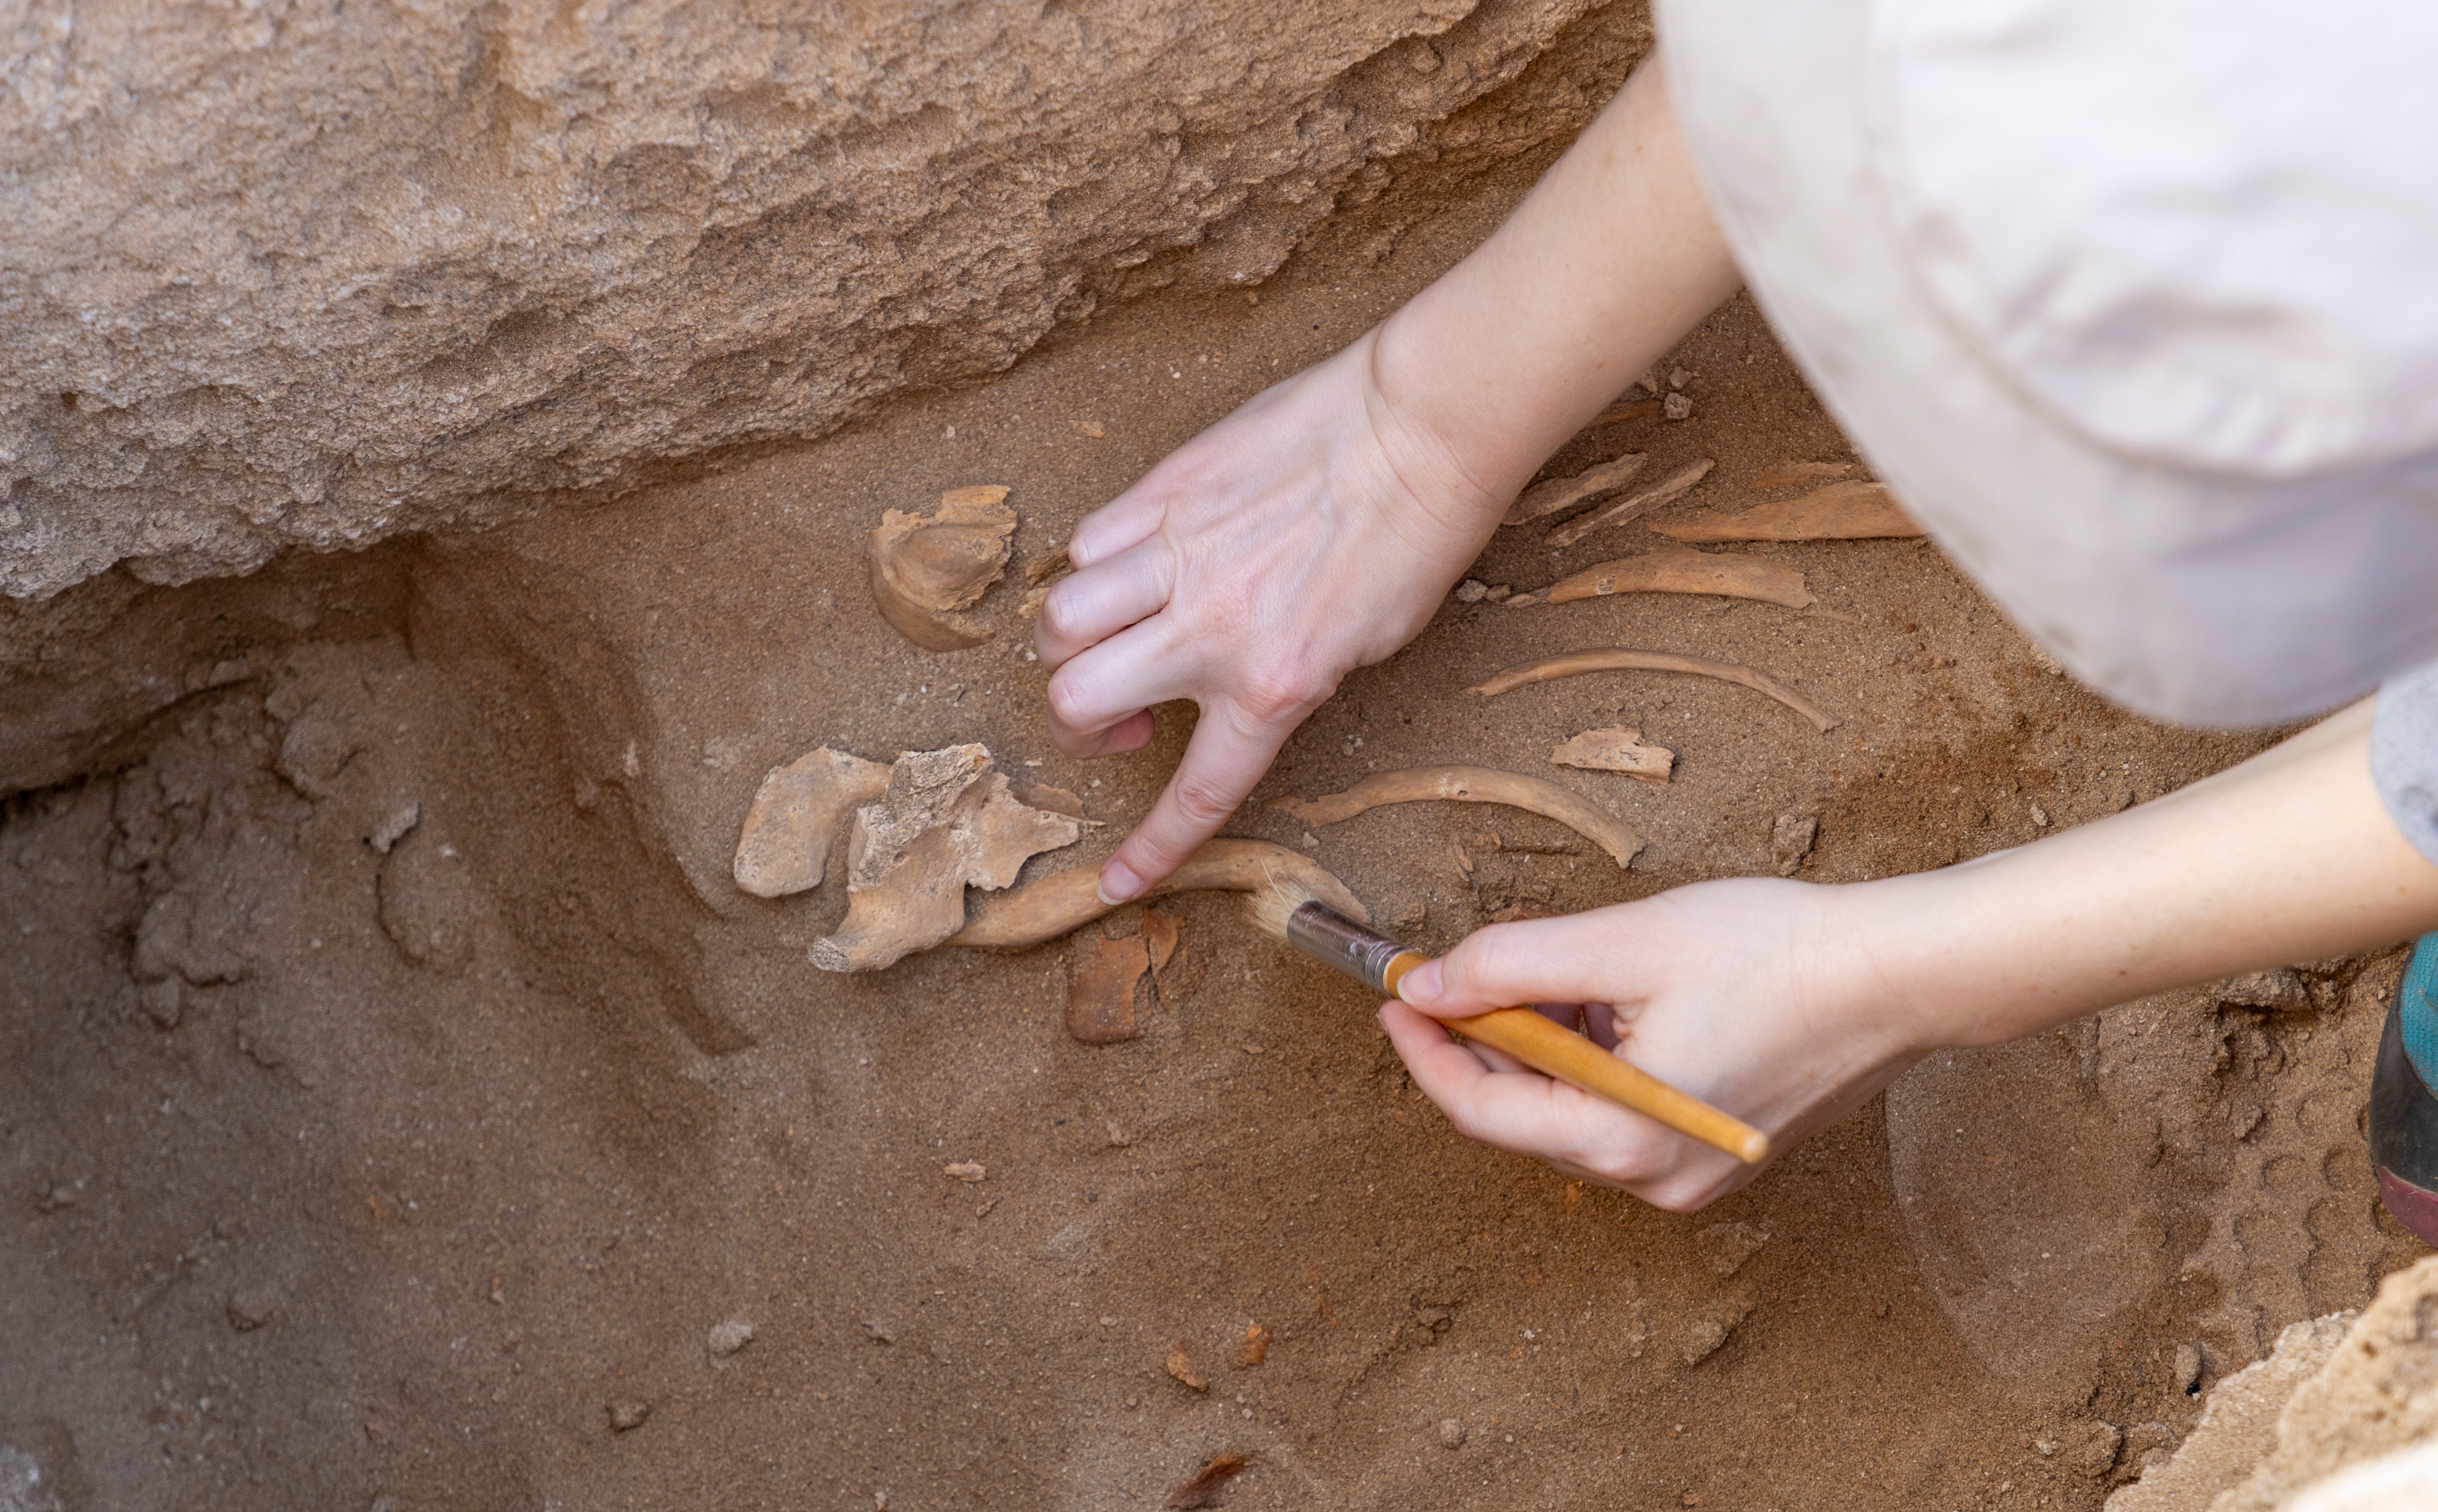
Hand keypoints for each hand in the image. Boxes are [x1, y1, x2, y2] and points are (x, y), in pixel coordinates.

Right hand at [1035, 330, 1503, 901]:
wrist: (1417, 431)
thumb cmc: (1412, 539)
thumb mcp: (1361, 646)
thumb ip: (1278, 677)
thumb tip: (1217, 682)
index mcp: (1273, 684)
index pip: (1193, 793)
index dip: (1149, 850)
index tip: (1115, 885)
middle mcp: (1210, 629)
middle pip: (1076, 696)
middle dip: (1077, 721)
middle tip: (1122, 712)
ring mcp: (1178, 555)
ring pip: (1062, 618)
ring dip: (1072, 640)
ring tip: (1112, 632)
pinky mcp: (1164, 490)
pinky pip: (1091, 541)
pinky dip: (1097, 561)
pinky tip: (1135, 559)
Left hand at [1379, 879, 1927, 1210]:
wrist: (1897, 975)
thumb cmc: (1773, 952)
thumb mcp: (1623, 941)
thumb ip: (1513, 965)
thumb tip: (1427, 983)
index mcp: (1626, 1139)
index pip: (1482, 1112)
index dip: (1427, 1053)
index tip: (1395, 997)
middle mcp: (1657, 1179)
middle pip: (1526, 1116)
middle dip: (1486, 1040)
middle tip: (1463, 969)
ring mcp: (1694, 1174)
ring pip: (1574, 1111)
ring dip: (1545, 1046)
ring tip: (1559, 970)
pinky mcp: (1720, 1151)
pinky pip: (1623, 1112)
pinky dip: (1596, 1060)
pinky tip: (1614, 1000)